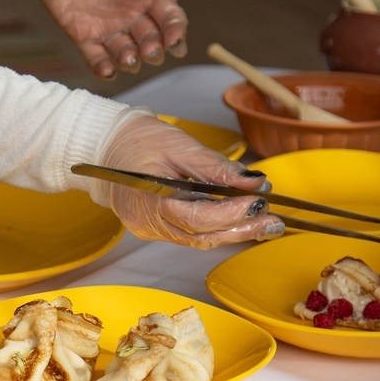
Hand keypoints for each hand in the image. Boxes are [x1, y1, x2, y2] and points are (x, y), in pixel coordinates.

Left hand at [29, 0, 187, 79]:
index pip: (168, 15)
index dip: (175, 29)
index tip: (175, 41)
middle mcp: (132, 13)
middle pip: (150, 38)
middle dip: (154, 48)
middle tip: (151, 52)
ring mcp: (109, 26)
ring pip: (126, 51)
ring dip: (130, 59)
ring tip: (128, 59)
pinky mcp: (84, 35)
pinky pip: (96, 57)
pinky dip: (103, 67)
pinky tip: (108, 71)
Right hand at [94, 113, 284, 248]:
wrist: (105, 146)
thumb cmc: (138, 140)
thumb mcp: (180, 145)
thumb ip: (217, 167)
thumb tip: (256, 182)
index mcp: (148, 198)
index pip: (196, 217)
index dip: (231, 213)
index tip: (259, 201)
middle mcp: (147, 222)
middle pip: (201, 236)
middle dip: (241, 229)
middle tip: (274, 222)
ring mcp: (149, 229)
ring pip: (198, 240)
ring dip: (234, 232)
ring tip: (265, 224)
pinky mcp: (155, 228)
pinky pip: (189, 234)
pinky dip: (217, 229)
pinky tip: (239, 221)